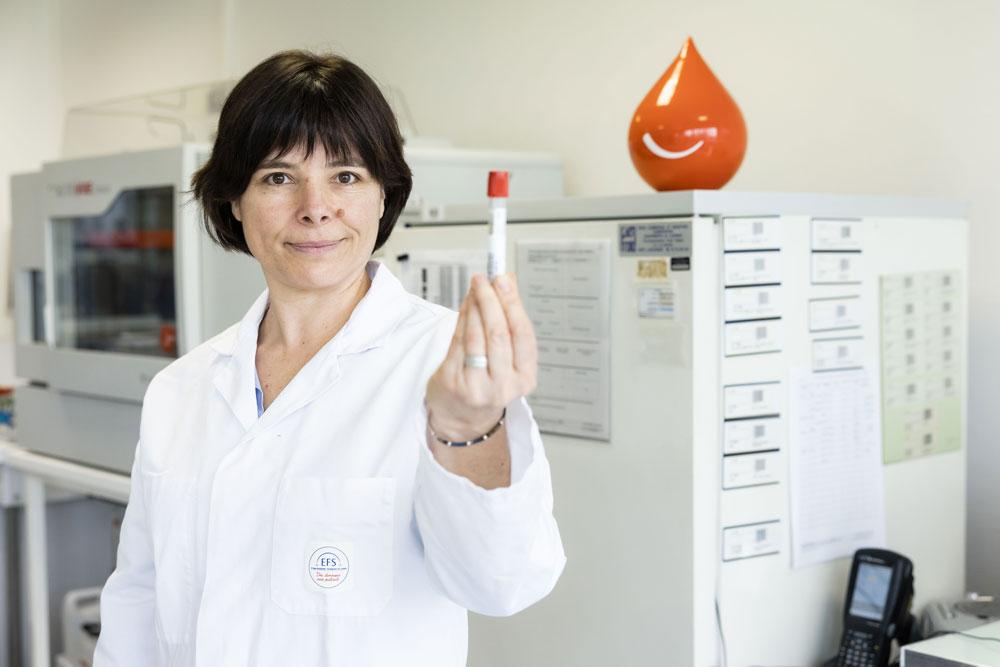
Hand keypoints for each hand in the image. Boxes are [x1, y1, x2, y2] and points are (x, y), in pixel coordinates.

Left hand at [425, 273, 537, 440]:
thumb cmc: (489, 381)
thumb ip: (510, 320)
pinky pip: (458, 343)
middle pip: (498, 334)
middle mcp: (504, 386)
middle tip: (484, 279)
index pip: (522, 335)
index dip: (512, 303)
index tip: (504, 279)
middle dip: (491, 301)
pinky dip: (461, 319)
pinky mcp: (454, 383)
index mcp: (525, 378)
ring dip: (474, 307)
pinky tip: (464, 307)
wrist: (463, 417)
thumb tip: (509, 280)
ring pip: (476, 337)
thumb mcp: (509, 358)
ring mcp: (477, 387)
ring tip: (474, 289)